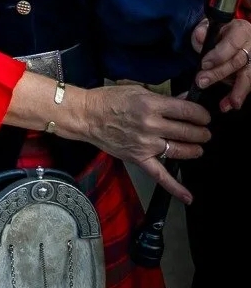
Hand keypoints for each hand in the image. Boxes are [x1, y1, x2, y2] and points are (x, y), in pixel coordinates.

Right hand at [80, 83, 209, 202]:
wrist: (85, 116)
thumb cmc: (108, 100)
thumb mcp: (137, 90)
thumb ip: (163, 97)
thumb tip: (186, 99)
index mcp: (151, 105)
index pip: (188, 111)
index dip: (201, 114)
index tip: (203, 116)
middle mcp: (151, 125)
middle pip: (189, 132)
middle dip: (202, 131)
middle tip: (203, 130)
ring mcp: (145, 144)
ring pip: (181, 151)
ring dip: (195, 148)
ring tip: (197, 146)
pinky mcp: (138, 158)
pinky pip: (160, 175)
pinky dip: (175, 187)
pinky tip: (188, 197)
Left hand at [193, 16, 250, 110]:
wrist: (234, 36)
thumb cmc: (221, 32)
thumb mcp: (210, 27)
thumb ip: (202, 32)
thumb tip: (198, 37)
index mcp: (241, 30)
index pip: (232, 43)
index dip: (218, 55)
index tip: (203, 64)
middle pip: (238, 62)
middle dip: (219, 74)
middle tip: (202, 82)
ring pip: (248, 76)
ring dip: (237, 91)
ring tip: (229, 104)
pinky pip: (248, 84)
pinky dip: (238, 95)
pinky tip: (230, 105)